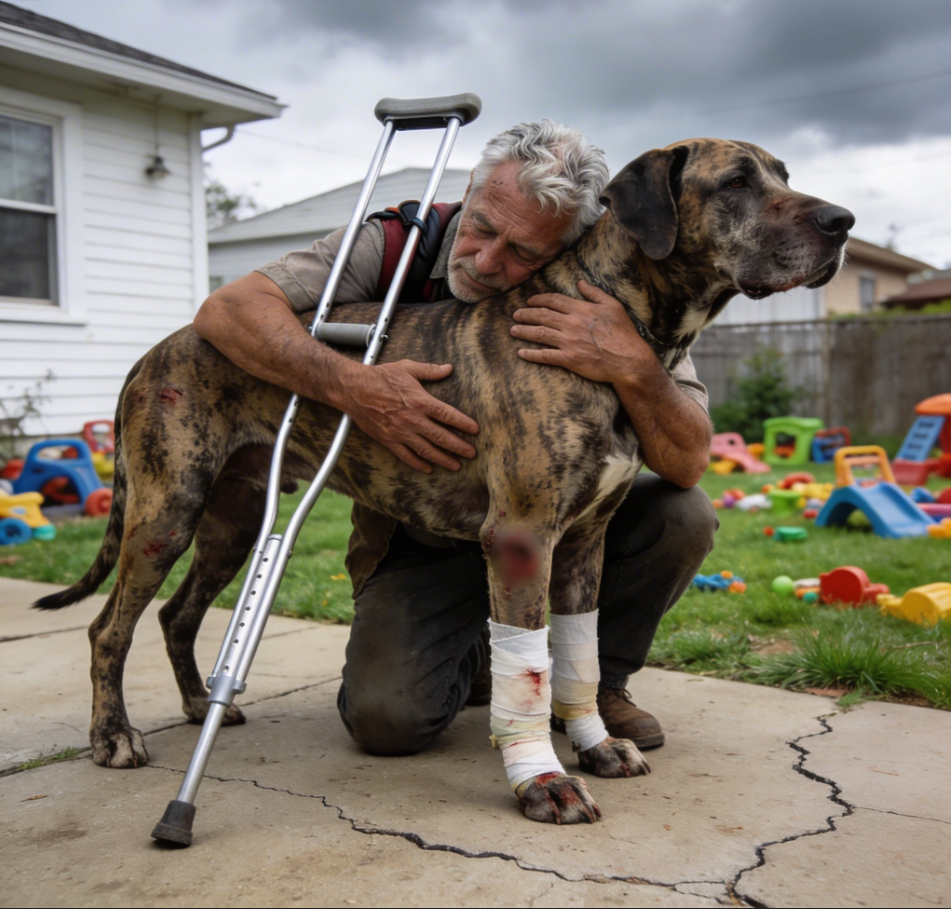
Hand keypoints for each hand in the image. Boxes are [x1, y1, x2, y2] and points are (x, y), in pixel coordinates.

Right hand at [346, 360, 478, 473]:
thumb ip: (430, 371)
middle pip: (441, 437)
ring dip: (443, 459)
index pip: (448, 415)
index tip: (475, 430)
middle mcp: (413, 419)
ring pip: (426, 450)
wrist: (354, 389)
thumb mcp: (408, 368)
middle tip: (471, 454)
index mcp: (420, 401)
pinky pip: (406, 455)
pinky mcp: (388, 440)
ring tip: (456, 465)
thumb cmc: (381, 376)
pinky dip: (418, 464)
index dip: (463, 423)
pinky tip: (428, 468)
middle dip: (459, 447)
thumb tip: (449, 368)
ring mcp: (400, 432)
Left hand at [511, 280, 652, 383]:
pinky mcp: (568, 359)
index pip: (554, 301)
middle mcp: (571, 324)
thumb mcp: (612, 305)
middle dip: (526, 314)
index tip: (530, 302)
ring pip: (540, 333)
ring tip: (513, 330)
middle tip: (515, 315)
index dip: (539, 300)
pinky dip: (531, 354)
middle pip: (542, 316)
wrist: (628, 359)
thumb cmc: (623, 332)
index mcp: (581, 309)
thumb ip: (594, 293)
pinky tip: (521, 353)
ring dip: (524, 331)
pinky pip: (545, 356)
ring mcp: (568, 342)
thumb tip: (580, 282)